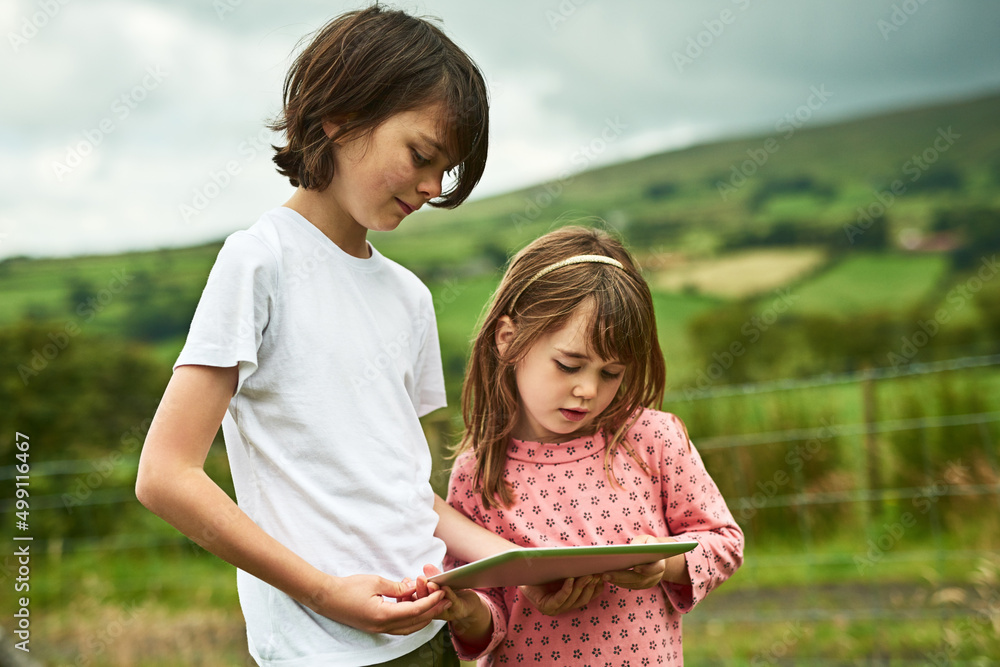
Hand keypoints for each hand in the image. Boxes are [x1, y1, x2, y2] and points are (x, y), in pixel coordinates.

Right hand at [305, 573, 450, 635]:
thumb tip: (414, 587)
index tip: (442, 592)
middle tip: (446, 600)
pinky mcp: (374, 627)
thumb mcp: (376, 582)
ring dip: (422, 615)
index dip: (431, 601)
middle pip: (415, 622)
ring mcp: (378, 629)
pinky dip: (409, 616)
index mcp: (384, 616)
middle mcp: (383, 627)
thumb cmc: (348, 588)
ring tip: (433, 602)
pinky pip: (398, 625)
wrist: (326, 597)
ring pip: (408, 627)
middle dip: (432, 611)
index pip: (415, 610)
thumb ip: (397, 587)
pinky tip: (412, 603)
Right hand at [413, 565, 484, 623]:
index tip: (409, 579)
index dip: (412, 589)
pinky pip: (452, 603)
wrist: (469, 604)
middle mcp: (433, 610)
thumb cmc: (453, 593)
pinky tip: (446, 588)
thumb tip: (427, 566)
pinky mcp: (458, 610)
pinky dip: (449, 595)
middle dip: (421, 589)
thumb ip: (435, 576)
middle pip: (423, 601)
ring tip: (431, 584)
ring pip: (436, 604)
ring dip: (434, 593)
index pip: (415, 597)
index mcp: (426, 603)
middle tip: (420, 579)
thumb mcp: (443, 583)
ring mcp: (446, 611)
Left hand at [519, 575, 603, 615]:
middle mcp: (563, 607)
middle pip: (583, 599)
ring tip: (587, 574)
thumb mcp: (564, 568)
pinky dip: (567, 589)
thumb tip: (596, 559)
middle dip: (591, 586)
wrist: (521, 570)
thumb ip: (577, 568)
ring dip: (581, 586)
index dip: (597, 589)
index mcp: (570, 600)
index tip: (604, 577)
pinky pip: (560, 599)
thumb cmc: (544, 567)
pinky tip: (571, 580)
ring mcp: (554, 609)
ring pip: (573, 599)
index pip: (588, 597)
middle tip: (597, 574)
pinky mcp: (546, 607)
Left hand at [600, 535, 687, 589]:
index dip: (646, 569)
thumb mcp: (646, 540)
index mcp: (660, 562)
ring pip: (634, 584)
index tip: (635, 568)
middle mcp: (656, 575)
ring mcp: (650, 582)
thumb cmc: (648, 545)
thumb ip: (640, 543)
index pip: (656, 568)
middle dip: (622, 577)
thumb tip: (629, 549)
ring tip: (604, 576)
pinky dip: (620, 583)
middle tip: (606, 574)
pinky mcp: (642, 585)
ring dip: (618, 581)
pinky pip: (631, 586)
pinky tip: (609, 578)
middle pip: (640, 579)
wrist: (656, 555)